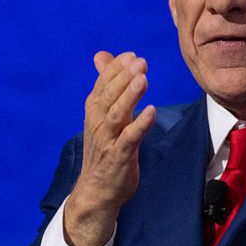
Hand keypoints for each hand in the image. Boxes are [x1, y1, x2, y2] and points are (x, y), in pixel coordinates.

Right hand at [63, 51, 155, 245]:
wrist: (97, 190)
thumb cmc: (104, 149)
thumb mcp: (104, 114)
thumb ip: (106, 85)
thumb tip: (102, 55)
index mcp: (94, 112)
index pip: (102, 85)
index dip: (115, 69)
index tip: (131, 55)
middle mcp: (97, 123)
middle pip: (108, 96)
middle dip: (123, 77)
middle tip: (139, 61)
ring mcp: (107, 140)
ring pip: (116, 114)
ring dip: (129, 96)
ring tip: (142, 79)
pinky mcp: (118, 156)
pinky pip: (129, 138)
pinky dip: (139, 124)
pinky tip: (151, 111)